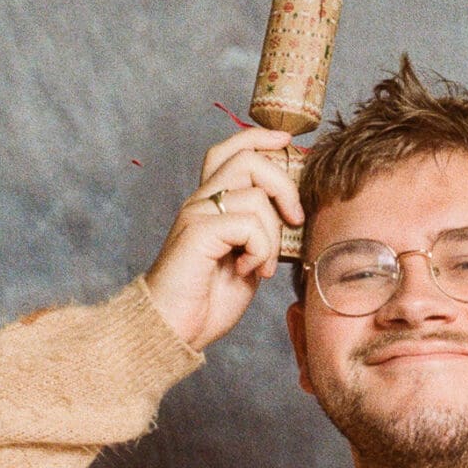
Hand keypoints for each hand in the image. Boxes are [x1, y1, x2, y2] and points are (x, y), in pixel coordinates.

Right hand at [143, 128, 304, 351]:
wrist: (172, 330)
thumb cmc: (207, 301)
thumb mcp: (247, 260)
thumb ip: (262, 233)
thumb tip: (295, 215)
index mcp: (211, 203)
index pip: (231, 150)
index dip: (260, 137)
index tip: (288, 142)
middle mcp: (201, 201)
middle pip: (249, 159)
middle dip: (284, 185)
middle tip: (295, 219)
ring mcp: (197, 214)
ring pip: (255, 195)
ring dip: (273, 235)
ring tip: (262, 265)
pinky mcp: (198, 232)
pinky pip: (248, 223)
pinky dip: (260, 249)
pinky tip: (247, 270)